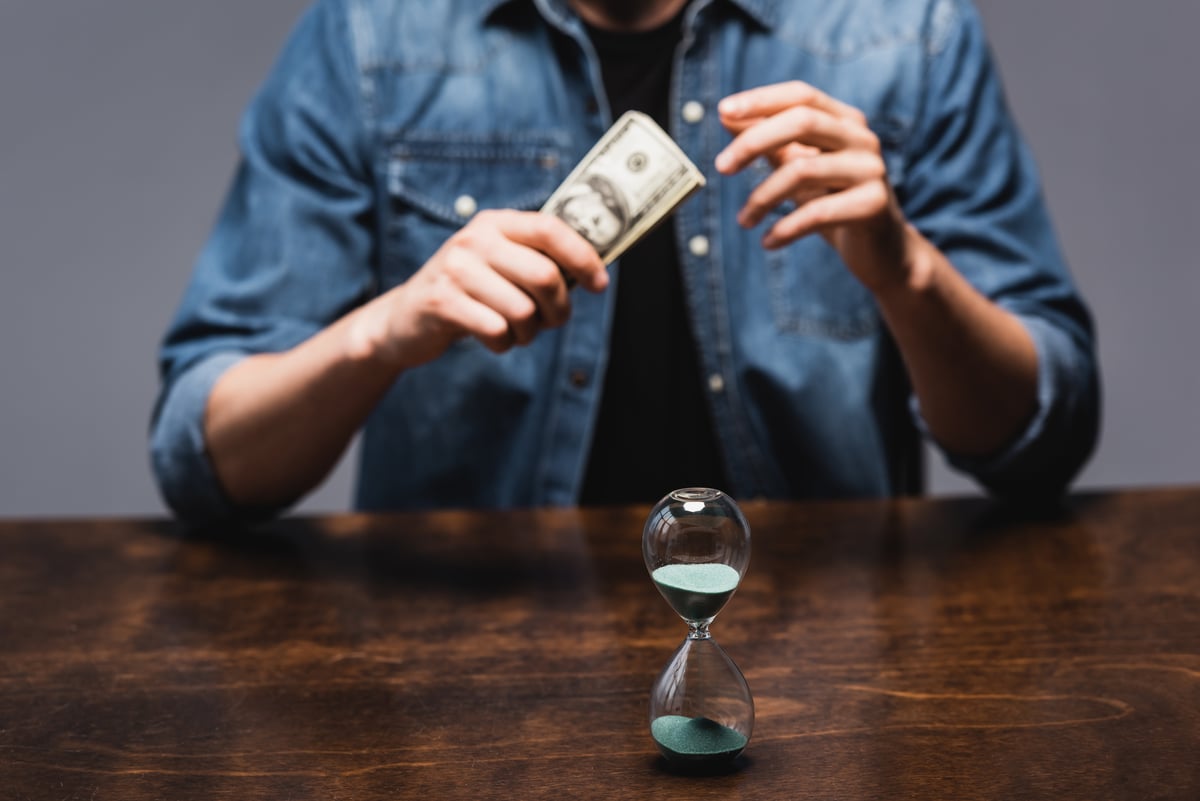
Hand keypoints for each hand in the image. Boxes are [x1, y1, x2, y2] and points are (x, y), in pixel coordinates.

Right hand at [356, 210, 607, 369]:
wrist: (404, 319)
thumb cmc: (468, 293)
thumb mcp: (498, 264)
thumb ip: (537, 260)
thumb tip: (593, 270)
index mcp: (496, 223)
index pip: (551, 229)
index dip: (583, 257)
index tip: (599, 284)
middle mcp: (474, 239)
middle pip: (544, 276)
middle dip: (559, 309)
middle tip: (552, 321)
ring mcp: (455, 269)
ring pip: (524, 310)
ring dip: (530, 333)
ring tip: (518, 332)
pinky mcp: (441, 302)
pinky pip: (497, 331)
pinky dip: (504, 344)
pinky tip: (494, 339)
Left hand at [714, 81, 916, 294]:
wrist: (882, 251)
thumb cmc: (833, 204)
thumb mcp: (798, 168)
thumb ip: (768, 142)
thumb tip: (726, 116)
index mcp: (845, 121)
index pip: (802, 96)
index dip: (761, 99)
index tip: (722, 111)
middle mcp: (862, 138)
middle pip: (803, 122)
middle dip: (755, 142)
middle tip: (721, 167)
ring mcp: (871, 170)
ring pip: (803, 170)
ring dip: (762, 198)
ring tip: (744, 221)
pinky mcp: (873, 206)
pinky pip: (817, 213)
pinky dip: (785, 228)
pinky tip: (768, 241)